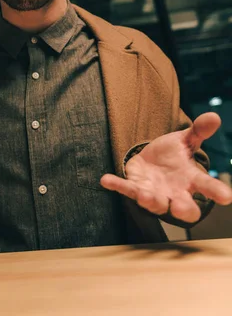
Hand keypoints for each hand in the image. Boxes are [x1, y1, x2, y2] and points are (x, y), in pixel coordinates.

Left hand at [101, 112, 231, 222]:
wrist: (151, 160)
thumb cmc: (173, 155)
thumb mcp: (185, 140)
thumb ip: (199, 131)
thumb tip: (214, 115)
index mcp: (190, 179)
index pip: (206, 187)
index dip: (215, 192)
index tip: (226, 197)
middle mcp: (174, 192)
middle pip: (183, 208)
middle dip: (183, 210)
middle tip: (182, 209)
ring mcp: (154, 193)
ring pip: (154, 203)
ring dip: (150, 200)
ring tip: (145, 196)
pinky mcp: (135, 188)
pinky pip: (126, 189)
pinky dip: (117, 185)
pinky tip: (105, 180)